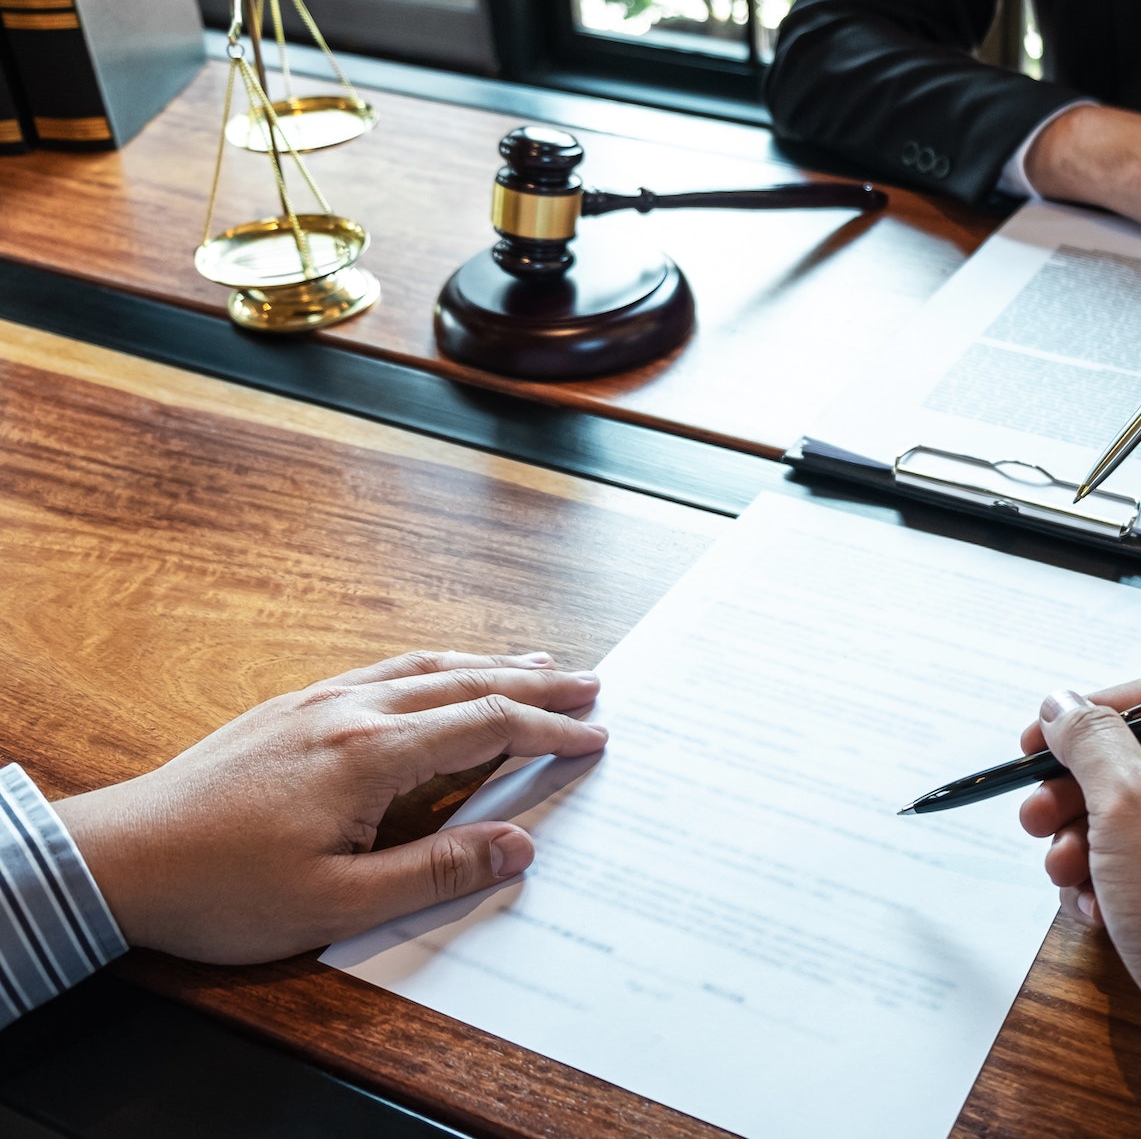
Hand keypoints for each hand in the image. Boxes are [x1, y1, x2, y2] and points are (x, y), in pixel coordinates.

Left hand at [52, 649, 606, 962]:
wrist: (119, 859)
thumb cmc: (220, 890)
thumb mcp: (338, 903)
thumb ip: (436, 872)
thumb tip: (517, 846)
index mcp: (371, 755)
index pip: (486, 727)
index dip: (549, 731)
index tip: (596, 738)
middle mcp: (350, 712)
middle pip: (465, 682)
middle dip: (536, 683)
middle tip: (593, 684)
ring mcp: (317, 703)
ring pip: (424, 666)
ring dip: (488, 663)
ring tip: (536, 664)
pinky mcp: (289, 710)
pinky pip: (383, 670)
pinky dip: (434, 665)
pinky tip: (440, 672)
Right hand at [1017, 677, 1140, 1012]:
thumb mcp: (1132, 807)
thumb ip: (1091, 743)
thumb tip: (1062, 702)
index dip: (1091, 715)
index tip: (1037, 739)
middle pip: (1135, 765)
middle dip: (1073, 794)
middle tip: (1034, 816)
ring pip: (1129, 821)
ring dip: (1082, 844)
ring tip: (1064, 873)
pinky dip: (1107, 884)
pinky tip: (1094, 910)